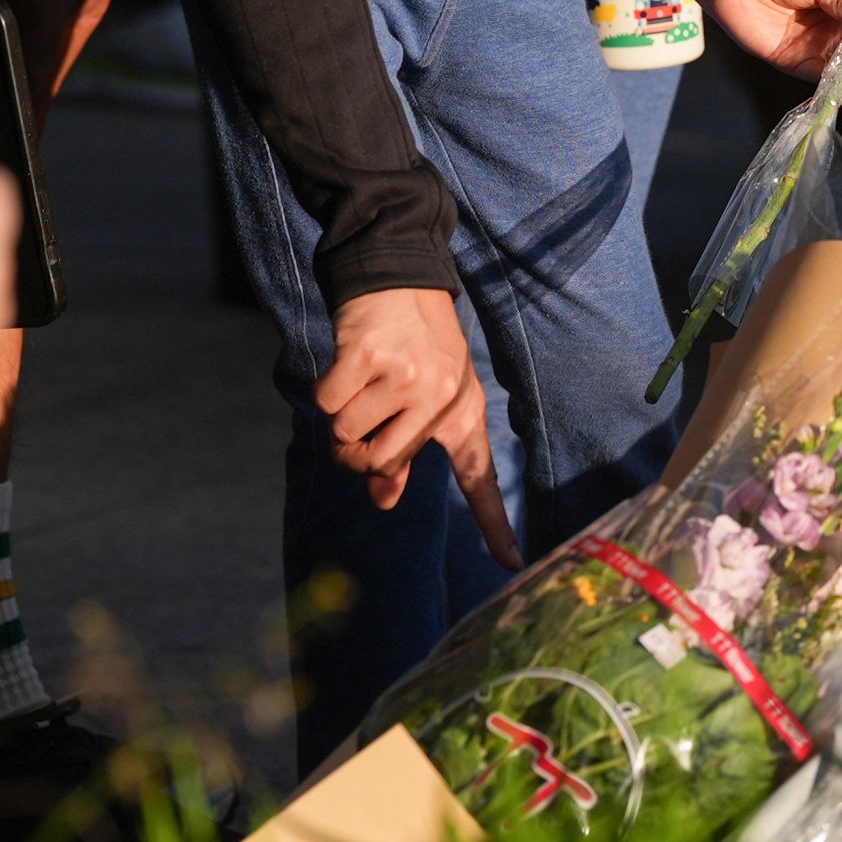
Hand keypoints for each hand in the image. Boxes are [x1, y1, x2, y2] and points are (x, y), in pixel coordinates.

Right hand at [319, 285, 520, 570]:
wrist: (400, 277)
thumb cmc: (412, 346)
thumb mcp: (427, 396)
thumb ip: (404, 451)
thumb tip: (383, 498)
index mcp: (462, 413)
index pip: (480, 479)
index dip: (495, 526)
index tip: (515, 564)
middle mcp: (440, 399)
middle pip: (379, 464)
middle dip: (356, 451)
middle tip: (362, 420)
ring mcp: (406, 377)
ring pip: (347, 434)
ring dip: (340, 416)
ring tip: (362, 382)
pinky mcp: (369, 357)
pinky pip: (328, 403)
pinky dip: (327, 389)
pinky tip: (348, 362)